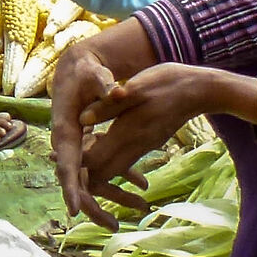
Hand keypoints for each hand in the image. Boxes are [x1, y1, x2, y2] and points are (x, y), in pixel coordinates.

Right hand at [49, 38, 128, 225]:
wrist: (78, 67)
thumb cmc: (84, 71)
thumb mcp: (93, 74)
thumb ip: (105, 85)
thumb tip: (120, 91)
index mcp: (65, 128)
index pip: (66, 162)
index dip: (70, 186)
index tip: (75, 210)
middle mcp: (68, 142)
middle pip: (76, 180)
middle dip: (94, 205)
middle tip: (114, 226)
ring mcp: (79, 145)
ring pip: (92, 178)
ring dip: (116, 193)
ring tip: (142, 207)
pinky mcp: (90, 144)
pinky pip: (103, 167)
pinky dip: (122, 175)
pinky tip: (143, 183)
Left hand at [75, 65, 256, 207]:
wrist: (200, 91)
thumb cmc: (167, 84)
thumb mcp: (136, 88)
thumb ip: (109, 106)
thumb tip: (82, 118)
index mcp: (129, 133)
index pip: (96, 163)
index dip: (76, 168)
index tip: (56, 159)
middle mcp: (136, 146)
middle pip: (103, 172)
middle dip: (82, 172)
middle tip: (59, 158)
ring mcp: (144, 145)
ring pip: (113, 166)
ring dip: (94, 164)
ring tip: (74, 150)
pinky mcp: (149, 140)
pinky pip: (124, 157)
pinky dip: (109, 155)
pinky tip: (98, 139)